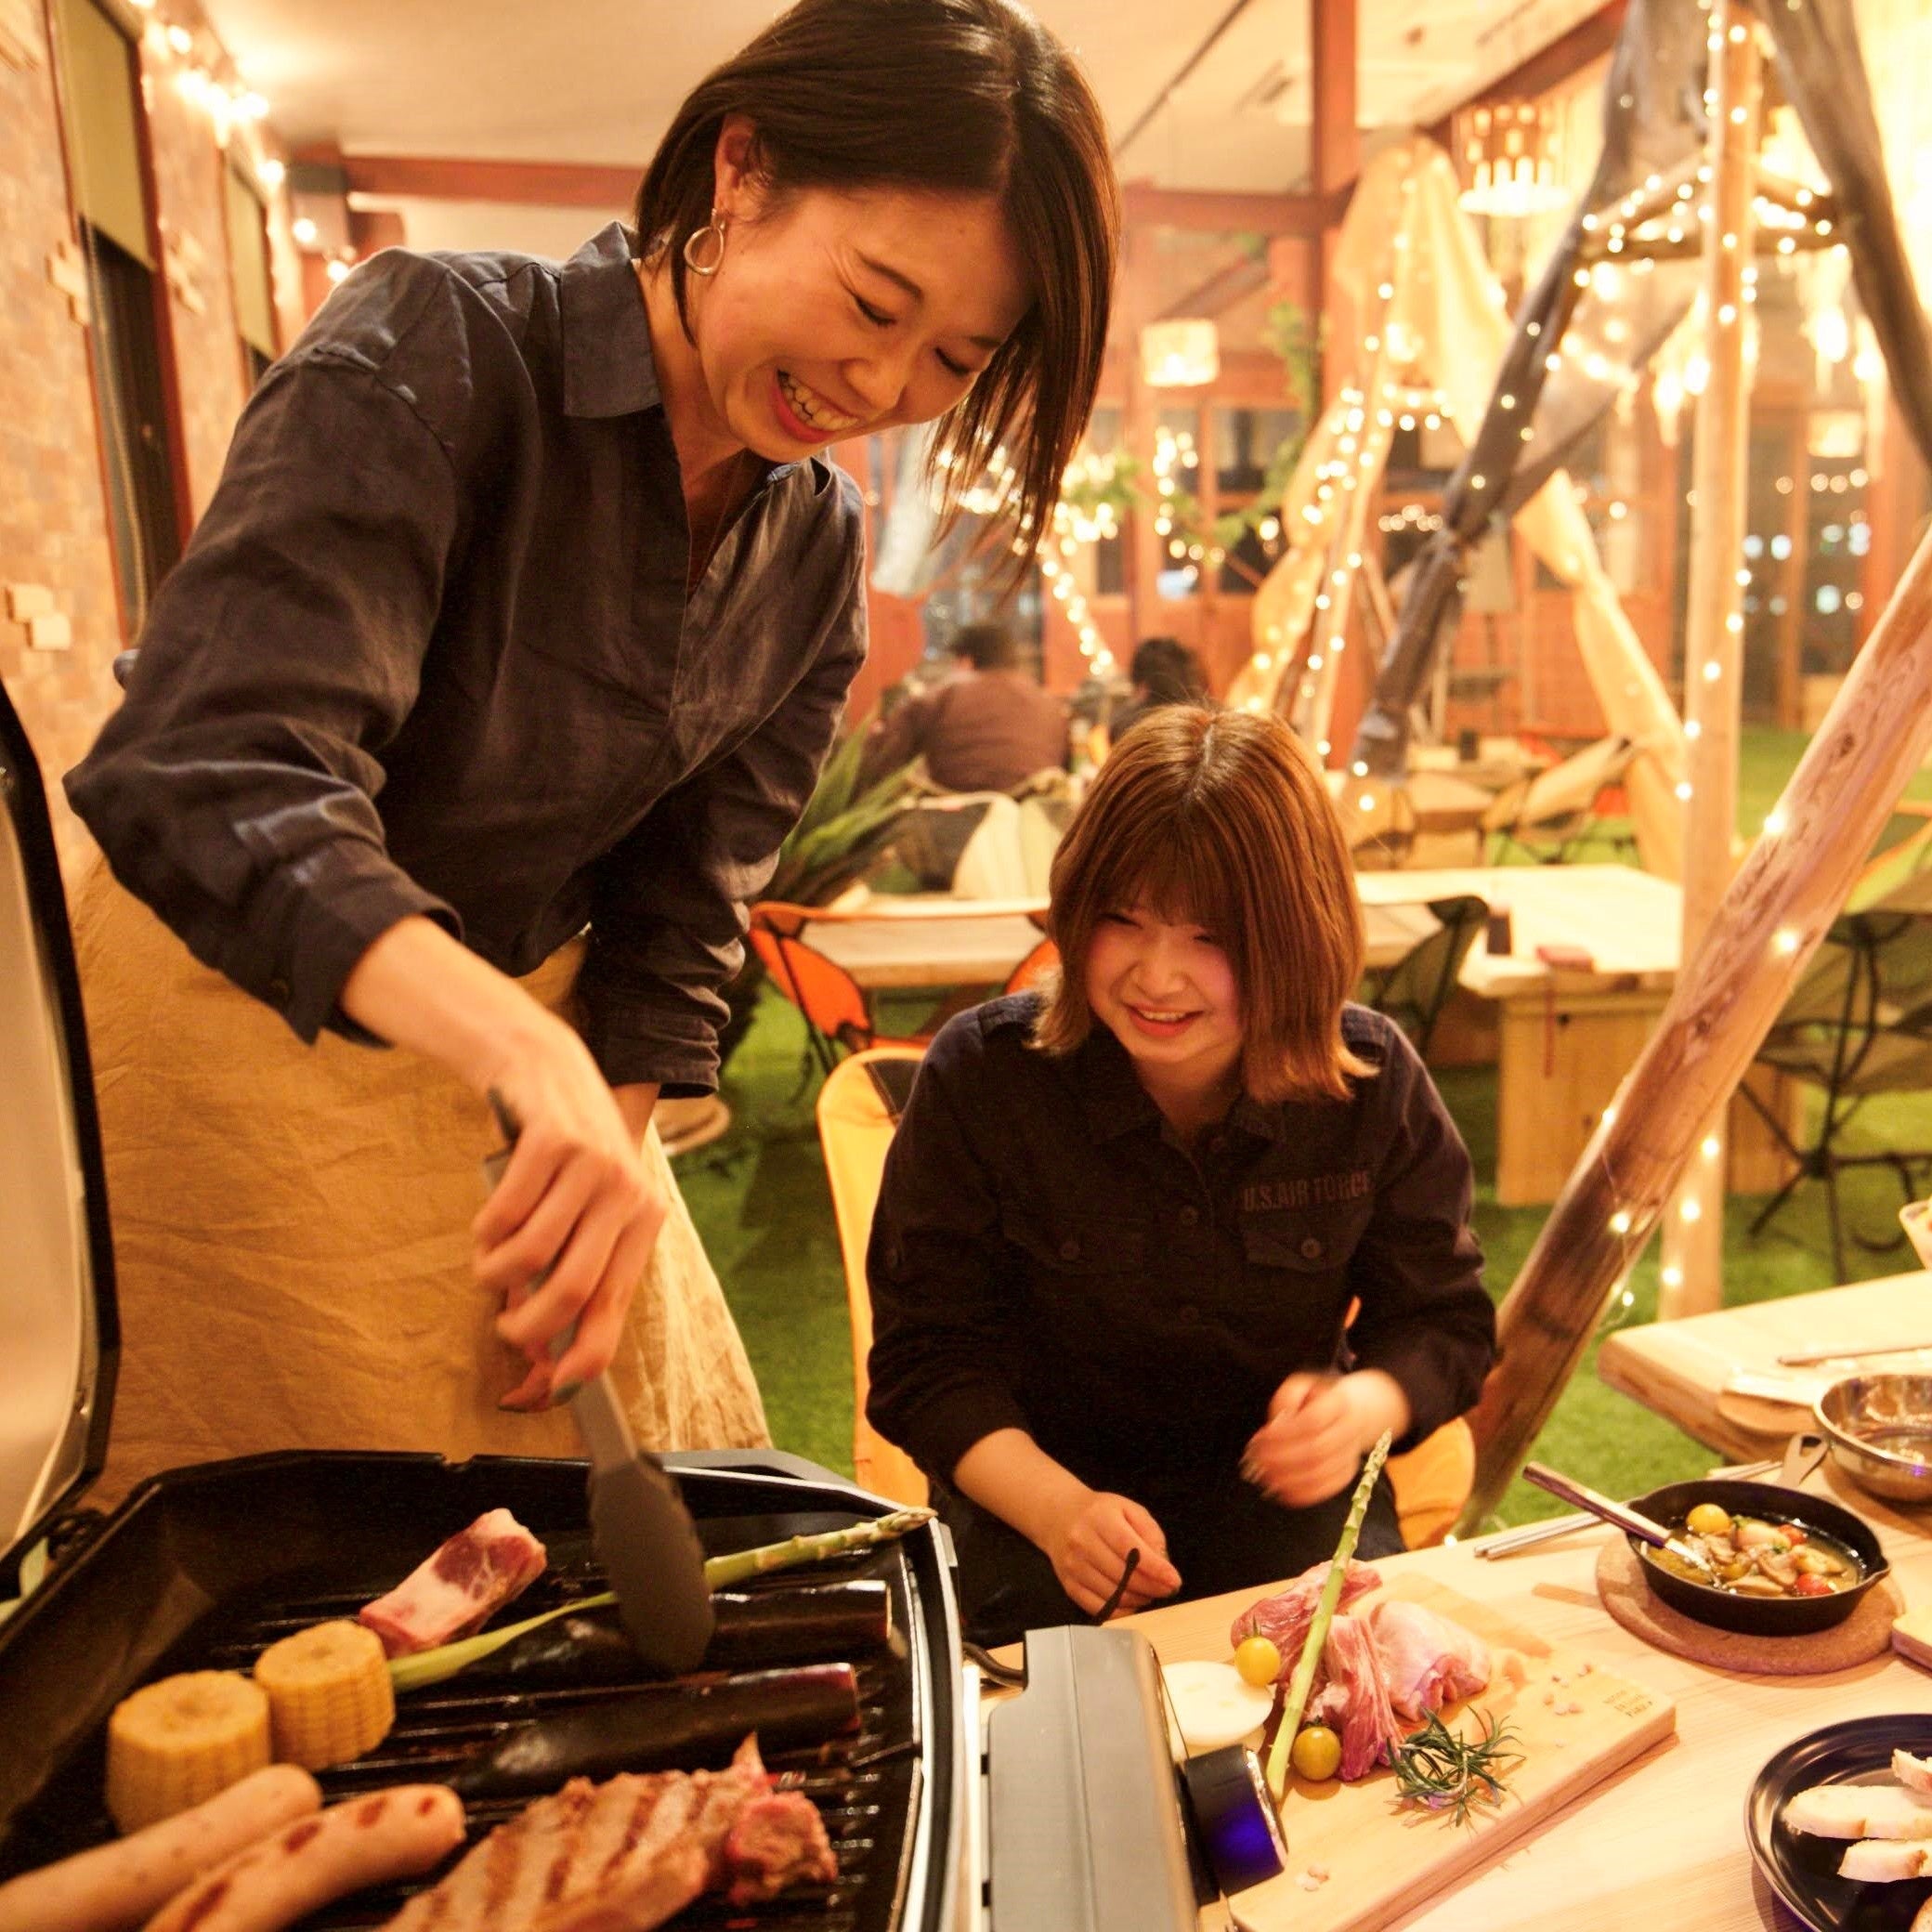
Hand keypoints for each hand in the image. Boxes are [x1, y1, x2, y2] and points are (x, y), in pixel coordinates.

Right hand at [472, 1019, 664, 1407]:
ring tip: (489, 1264)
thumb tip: (543, 1354)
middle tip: (506, 1328)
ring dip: (496, 1273)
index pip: (617, 1302)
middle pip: (573, 1288)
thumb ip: (570, 1270)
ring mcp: (592, 1165)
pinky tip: (487, 1225)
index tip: (557, 1388)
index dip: (587, 1352)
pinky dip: (486, 1231)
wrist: (549, 1068)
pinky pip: (504, 1215)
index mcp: (643, 1217)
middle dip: (529, 1325)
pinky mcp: (553, 1142)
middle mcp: (626, 1193)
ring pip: (532, 1254)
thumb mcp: (584, 1208)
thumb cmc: (565, 1156)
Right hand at [1038, 1490, 1182, 1617]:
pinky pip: (1099, 1608)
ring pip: (1113, 1595)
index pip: (1131, 1549)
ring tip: (1150, 1592)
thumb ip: (1149, 1532)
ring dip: (1139, 1599)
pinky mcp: (1069, 1585)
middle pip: (1124, 1575)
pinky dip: (1121, 1611)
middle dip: (1152, 1587)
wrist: (1058, 1516)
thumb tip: (1162, 1563)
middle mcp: (1082, 1542)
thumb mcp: (1128, 1509)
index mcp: (1100, 1519)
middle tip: (1167, 1588)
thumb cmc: (1099, 1513)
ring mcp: (1073, 1566)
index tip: (1174, 1580)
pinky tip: (1132, 1602)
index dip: (1155, 1568)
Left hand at [1243, 1372, 1392, 1507]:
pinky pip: (1324, 1489)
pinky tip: (1280, 1489)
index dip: (1284, 1433)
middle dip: (1280, 1458)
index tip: (1261, 1436)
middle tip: (1256, 1458)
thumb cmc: (1319, 1400)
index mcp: (1338, 1404)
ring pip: (1319, 1473)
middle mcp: (1349, 1431)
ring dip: (1287, 1478)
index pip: (1312, 1421)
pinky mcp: (1346, 1474)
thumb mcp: (1301, 1386)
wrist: (1354, 1413)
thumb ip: (1286, 1398)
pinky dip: (1300, 1494)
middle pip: (1315, 1450)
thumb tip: (1278, 1423)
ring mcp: (1350, 1455)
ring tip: (1264, 1474)